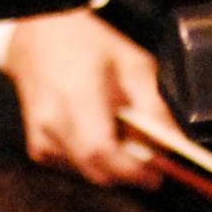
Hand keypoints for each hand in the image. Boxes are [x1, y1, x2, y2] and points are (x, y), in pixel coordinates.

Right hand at [3, 10, 184, 187]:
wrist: (40, 37)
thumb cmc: (88, 44)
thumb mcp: (133, 66)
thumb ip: (154, 108)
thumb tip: (173, 145)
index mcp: (77, 98)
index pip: (102, 151)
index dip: (133, 170)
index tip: (158, 174)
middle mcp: (53, 123)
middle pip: (97, 172)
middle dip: (128, 172)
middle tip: (148, 158)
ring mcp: (41, 139)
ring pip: (88, 173)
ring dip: (111, 165)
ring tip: (120, 134)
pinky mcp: (39, 149)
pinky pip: (75, 168)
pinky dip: (93, 160)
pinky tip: (97, 133)